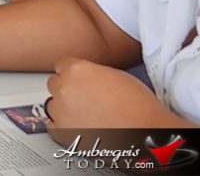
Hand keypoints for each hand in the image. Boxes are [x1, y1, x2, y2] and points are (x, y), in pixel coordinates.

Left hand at [45, 58, 172, 138]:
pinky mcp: (63, 132)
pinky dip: (63, 126)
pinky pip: (53, 126)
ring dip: (64, 108)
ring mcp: (61, 111)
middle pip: (54, 84)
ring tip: (86, 115)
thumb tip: (87, 77)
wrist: (147, 133)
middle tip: (84, 99)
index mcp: (77, 70)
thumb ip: (92, 73)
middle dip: (67, 90)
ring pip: (52, 105)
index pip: (61, 66)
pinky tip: (78, 126)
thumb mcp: (115, 75)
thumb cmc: (140, 107)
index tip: (76, 81)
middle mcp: (64, 88)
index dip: (71, 74)